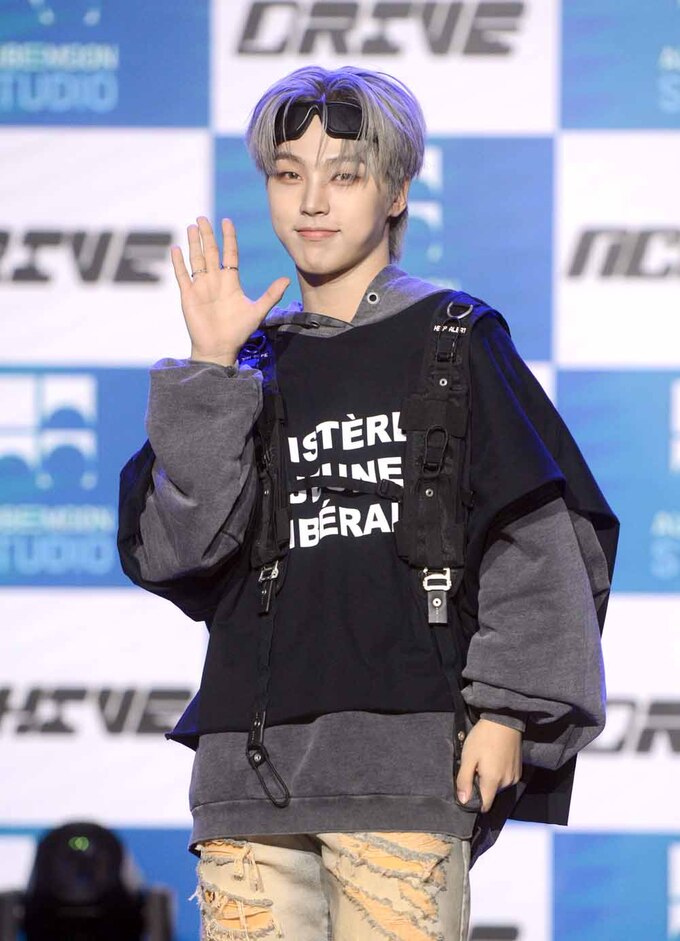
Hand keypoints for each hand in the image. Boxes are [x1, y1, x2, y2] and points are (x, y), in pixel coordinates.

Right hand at [170, 216, 290, 365]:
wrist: (219, 348)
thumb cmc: (238, 332)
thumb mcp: (257, 312)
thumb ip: (271, 295)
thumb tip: (287, 279)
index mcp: (231, 282)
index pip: (230, 254)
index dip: (229, 238)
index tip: (227, 221)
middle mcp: (215, 281)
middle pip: (210, 252)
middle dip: (207, 235)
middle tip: (202, 218)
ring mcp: (200, 287)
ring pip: (196, 259)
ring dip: (193, 243)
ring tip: (191, 227)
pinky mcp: (188, 295)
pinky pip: (182, 275)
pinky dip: (178, 262)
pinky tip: (176, 249)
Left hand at [455, 718, 522, 812]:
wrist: (503, 720)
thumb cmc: (483, 737)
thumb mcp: (468, 757)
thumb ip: (464, 780)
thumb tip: (463, 801)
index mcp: (493, 781)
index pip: (485, 805)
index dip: (475, 801)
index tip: (468, 789)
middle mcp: (507, 782)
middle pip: (491, 794)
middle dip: (481, 784)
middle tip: (476, 766)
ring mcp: (514, 776)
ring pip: (498, 786)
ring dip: (490, 778)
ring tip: (485, 760)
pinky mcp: (519, 769)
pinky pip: (506, 778)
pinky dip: (499, 772)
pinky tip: (495, 758)